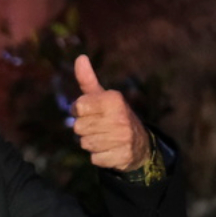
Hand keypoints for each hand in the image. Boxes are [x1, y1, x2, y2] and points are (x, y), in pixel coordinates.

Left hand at [70, 55, 149, 171]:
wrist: (138, 143)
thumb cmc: (112, 116)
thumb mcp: (102, 96)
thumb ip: (87, 80)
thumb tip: (80, 57)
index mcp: (113, 99)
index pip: (78, 106)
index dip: (79, 111)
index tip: (90, 112)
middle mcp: (120, 117)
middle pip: (78, 127)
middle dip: (84, 129)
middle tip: (99, 127)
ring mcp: (122, 138)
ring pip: (85, 144)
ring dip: (91, 143)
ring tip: (105, 138)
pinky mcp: (122, 156)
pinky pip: (95, 159)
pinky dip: (99, 157)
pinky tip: (110, 150)